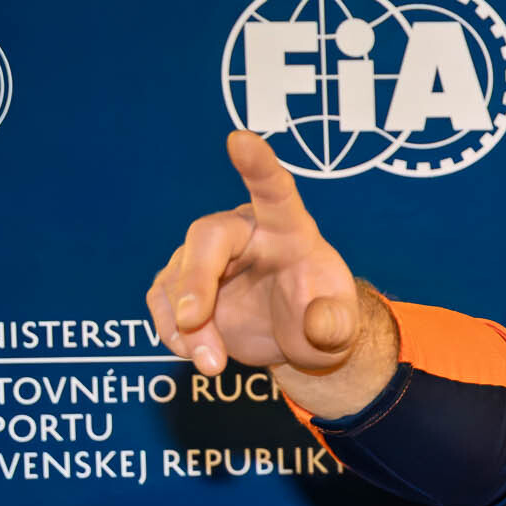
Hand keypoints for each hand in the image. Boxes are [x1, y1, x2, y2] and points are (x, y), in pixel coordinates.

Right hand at [147, 132, 362, 374]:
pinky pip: (162, 304)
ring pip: (178, 281)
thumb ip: (336, 324)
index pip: (275, 191)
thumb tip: (319, 325)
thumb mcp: (342, 327)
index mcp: (289, 229)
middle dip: (195, 280)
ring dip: (187, 326)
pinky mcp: (183, 285)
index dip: (258, 166)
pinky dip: (173, 334)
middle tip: (194, 320)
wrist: (301, 338)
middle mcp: (243, 233)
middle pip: (205, 239)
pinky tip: (198, 355)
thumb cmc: (325, 317)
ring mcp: (207, 258)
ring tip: (213, 365)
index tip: (240, 140)